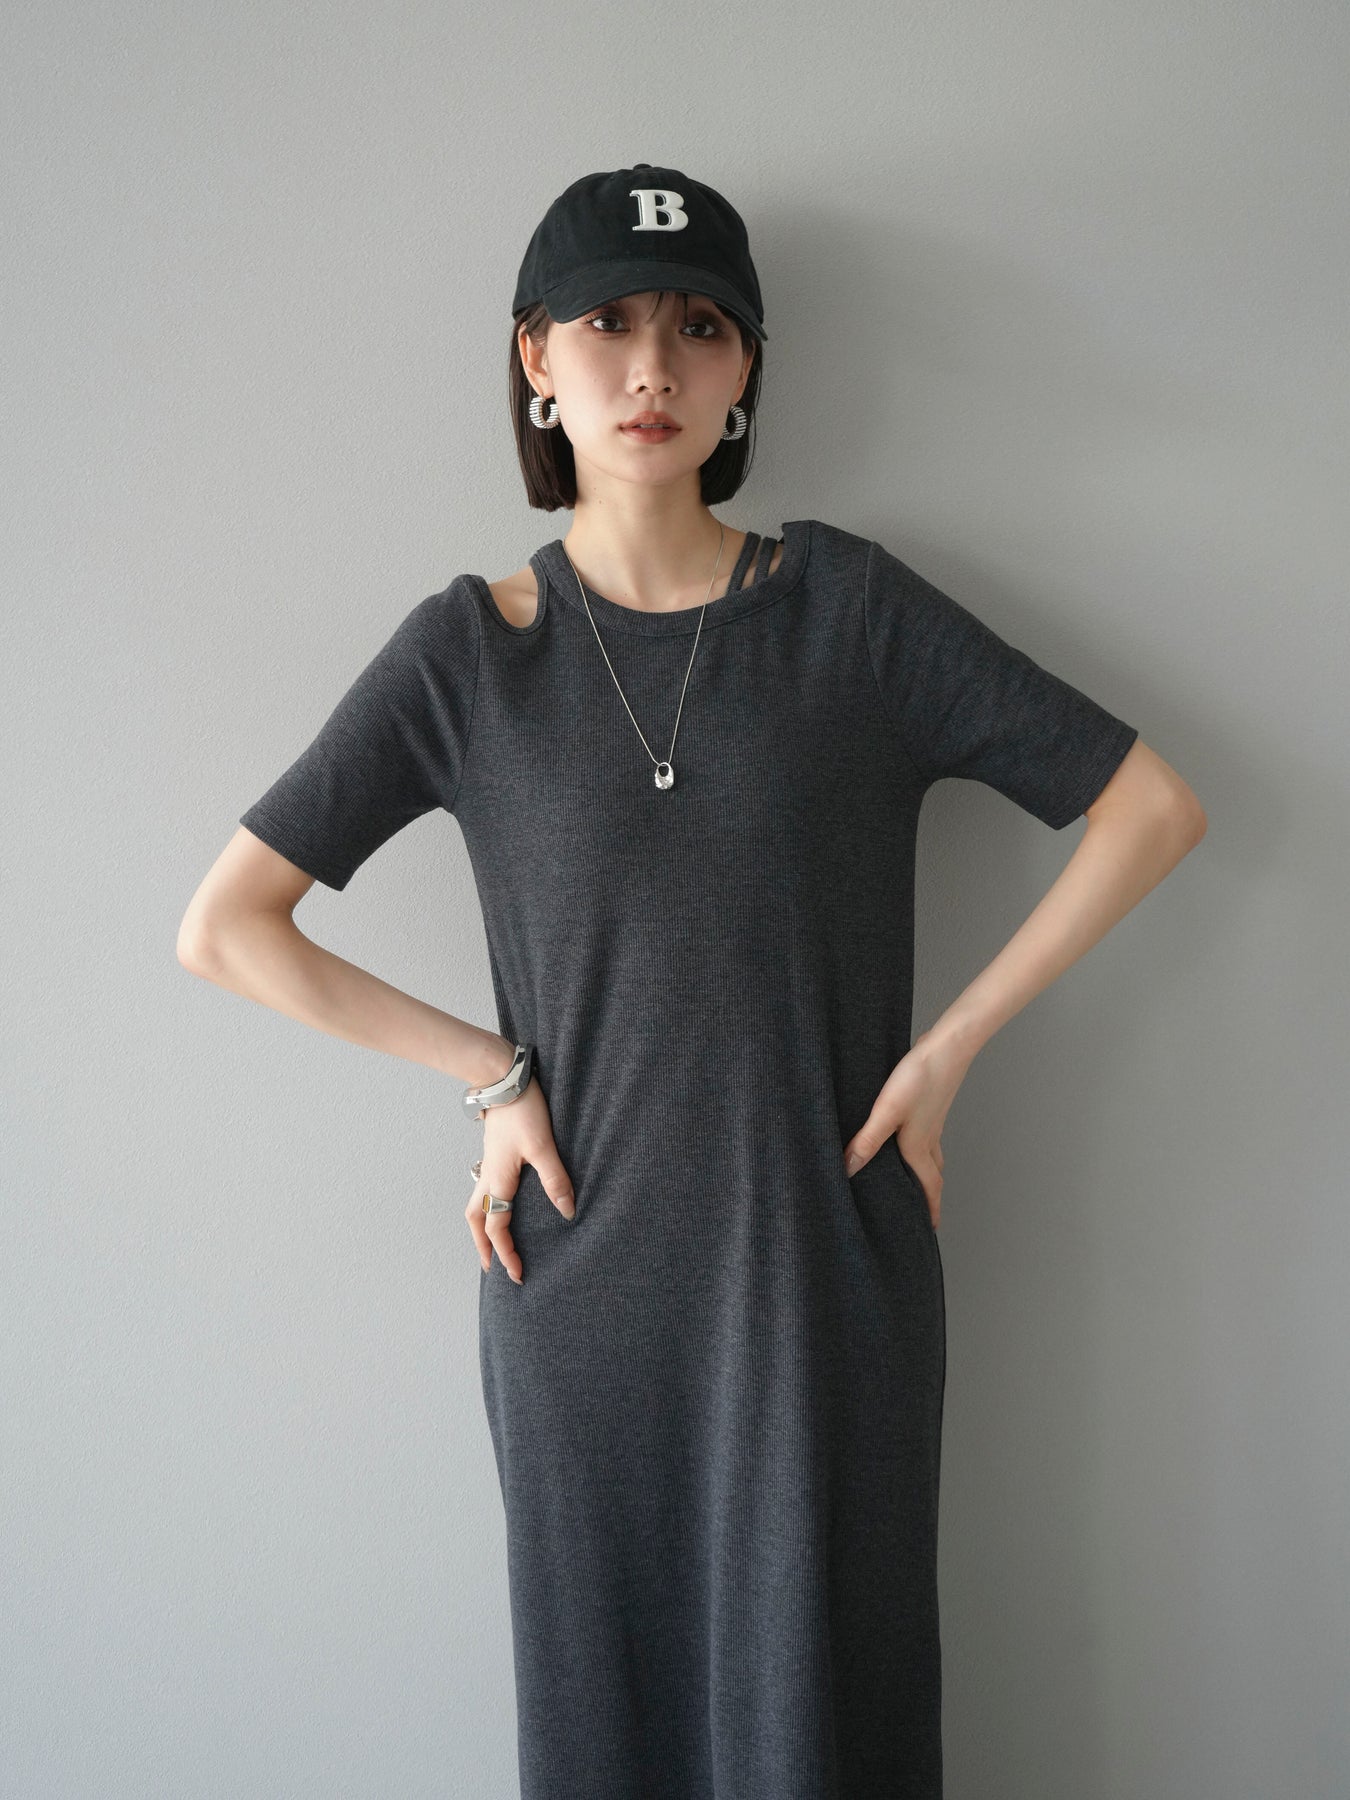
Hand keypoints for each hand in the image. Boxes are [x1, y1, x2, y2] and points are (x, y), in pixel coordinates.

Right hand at [465, 1073, 575, 1284]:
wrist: (503, 1079)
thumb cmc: (523, 1110)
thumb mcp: (543, 1146)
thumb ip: (555, 1180)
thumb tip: (567, 1213)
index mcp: (498, 1180)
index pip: (498, 1227)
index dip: (506, 1253)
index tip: (517, 1274)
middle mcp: (488, 1176)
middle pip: (475, 1220)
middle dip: (482, 1245)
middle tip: (491, 1266)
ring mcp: (489, 1164)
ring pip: (475, 1203)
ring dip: (480, 1226)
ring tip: (490, 1241)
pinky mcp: (495, 1153)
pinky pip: (483, 1188)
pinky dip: (487, 1205)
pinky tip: (501, 1202)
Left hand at [841, 1028, 972, 1230]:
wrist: (947, 1046)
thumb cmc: (919, 1078)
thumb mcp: (887, 1112)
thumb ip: (867, 1141)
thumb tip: (848, 1171)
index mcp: (919, 1146)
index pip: (928, 1187)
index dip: (930, 1210)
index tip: (931, 1230)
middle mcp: (929, 1137)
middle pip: (932, 1174)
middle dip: (929, 1195)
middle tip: (924, 1212)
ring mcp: (933, 1120)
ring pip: (931, 1154)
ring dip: (926, 1170)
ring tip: (915, 1179)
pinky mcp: (930, 1103)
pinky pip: (928, 1134)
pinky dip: (922, 1145)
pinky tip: (908, 1133)